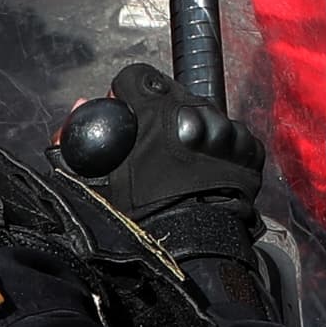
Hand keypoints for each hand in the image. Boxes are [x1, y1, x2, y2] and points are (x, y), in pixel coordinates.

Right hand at [55, 60, 261, 262]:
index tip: (127, 112)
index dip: (128, 93)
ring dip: (194, 129)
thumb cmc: (138, 218)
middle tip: (154, 145)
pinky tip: (205, 170)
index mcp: (156, 114)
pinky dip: (220, 149)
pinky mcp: (250, 150)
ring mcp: (228, 132)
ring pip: (205, 114)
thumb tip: (84, 100)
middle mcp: (196, 114)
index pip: (137, 76)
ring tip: (182, 162)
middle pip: (174, 94)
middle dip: (162, 112)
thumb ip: (75, 138)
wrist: (187, 250)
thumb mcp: (90, 179)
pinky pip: (232, 137)